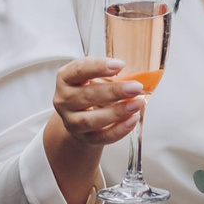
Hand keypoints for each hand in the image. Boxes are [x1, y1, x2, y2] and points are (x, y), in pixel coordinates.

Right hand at [42, 56, 144, 203]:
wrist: (79, 118)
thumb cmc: (89, 91)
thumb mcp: (92, 77)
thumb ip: (109, 72)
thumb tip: (140, 72)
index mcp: (65, 79)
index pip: (78, 70)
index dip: (98, 67)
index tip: (120, 65)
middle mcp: (64, 100)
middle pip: (86, 95)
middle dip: (114, 91)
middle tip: (136, 87)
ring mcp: (71, 121)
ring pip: (91, 119)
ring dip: (117, 112)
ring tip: (137, 104)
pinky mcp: (84, 138)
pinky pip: (101, 136)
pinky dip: (119, 129)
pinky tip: (132, 120)